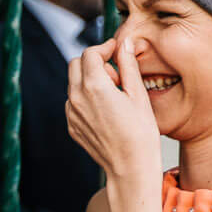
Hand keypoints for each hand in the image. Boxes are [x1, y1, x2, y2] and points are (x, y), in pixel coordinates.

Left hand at [66, 37, 163, 184]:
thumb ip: (128, 65)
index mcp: (94, 86)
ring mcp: (71, 113)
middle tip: (115, 74)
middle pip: (75, 64)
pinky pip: (74, 102)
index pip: (89, 54)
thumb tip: (123, 44)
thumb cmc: (140, 133)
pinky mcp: (71, 126)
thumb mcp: (138, 95)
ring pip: (73, 84)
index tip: (115, 49)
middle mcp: (76, 98)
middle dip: (93, 62)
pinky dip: (86, 97)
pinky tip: (107, 110)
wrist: (130, 167)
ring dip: (89, 80)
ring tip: (114, 95)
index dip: (104, 47)